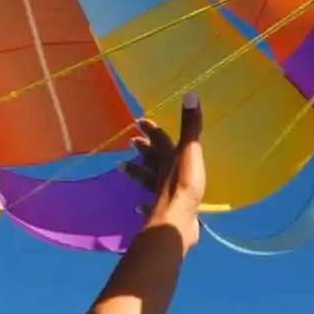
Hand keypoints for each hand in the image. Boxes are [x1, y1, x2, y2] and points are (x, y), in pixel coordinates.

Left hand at [126, 96, 205, 236]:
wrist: (177, 218)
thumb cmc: (185, 183)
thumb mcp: (191, 151)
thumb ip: (191, 125)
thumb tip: (189, 94)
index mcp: (169, 157)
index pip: (159, 139)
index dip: (151, 129)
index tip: (139, 121)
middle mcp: (161, 173)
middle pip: (150, 158)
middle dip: (142, 149)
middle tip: (131, 141)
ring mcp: (158, 193)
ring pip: (145, 180)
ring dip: (135, 173)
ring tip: (122, 167)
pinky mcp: (161, 212)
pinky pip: (149, 206)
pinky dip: (143, 206)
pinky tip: (137, 207)